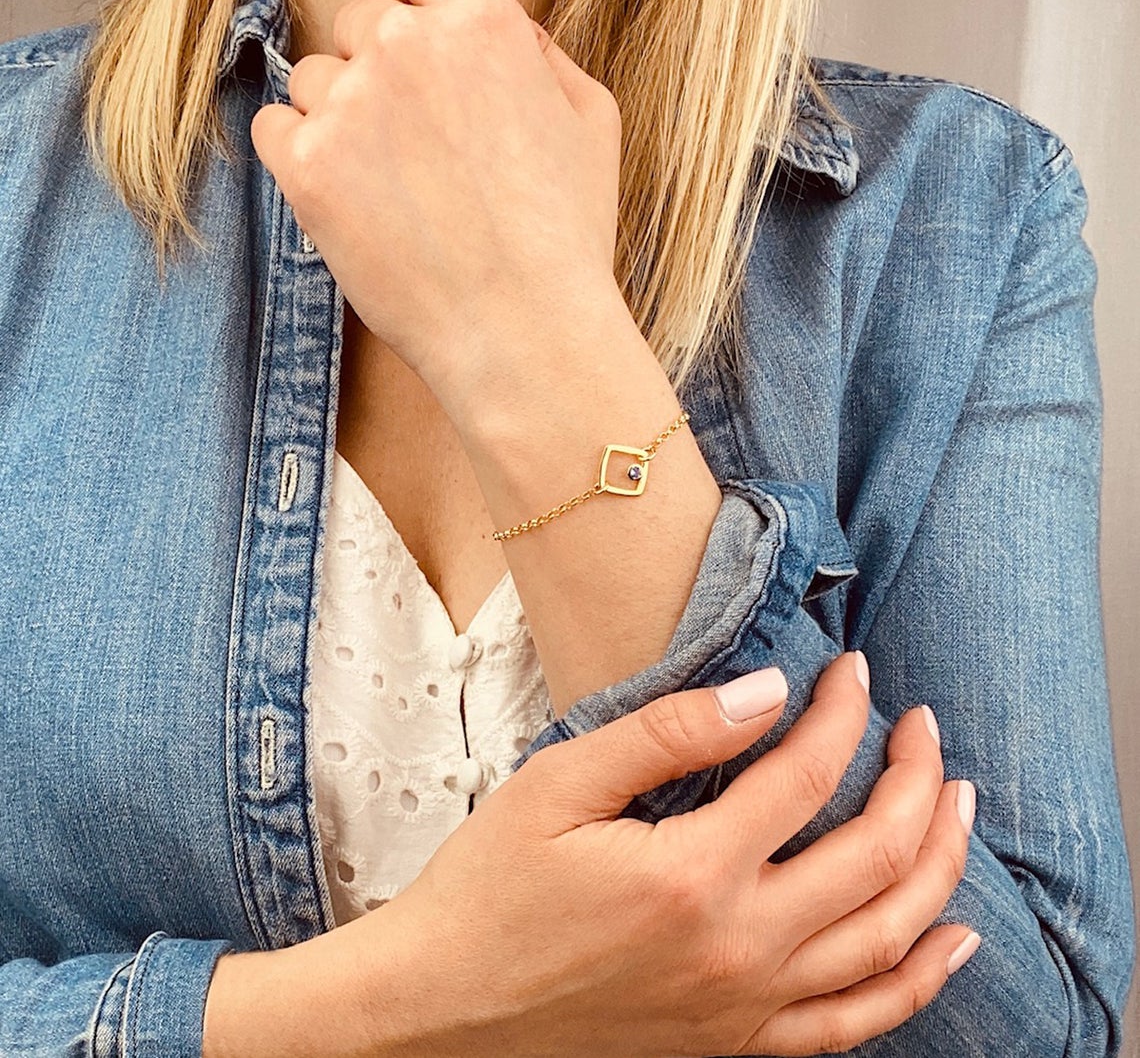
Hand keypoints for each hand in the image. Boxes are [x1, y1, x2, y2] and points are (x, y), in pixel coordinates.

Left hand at [250, 0, 625, 398]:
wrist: (524, 333)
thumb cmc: (566, 239)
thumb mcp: (591, 124)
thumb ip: (541, 54)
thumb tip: (504, 32)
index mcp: (483, 23)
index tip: (405, 29)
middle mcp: (408, 46)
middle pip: (358, 20)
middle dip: (379, 67)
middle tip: (412, 143)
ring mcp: (350, 105)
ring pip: (314, 77)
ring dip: (341, 117)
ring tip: (392, 189)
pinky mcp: (306, 168)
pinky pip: (275, 126)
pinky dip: (299, 154)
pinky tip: (347, 195)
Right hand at [312, 650, 975, 1057]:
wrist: (444, 1008)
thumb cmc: (491, 887)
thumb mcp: (560, 784)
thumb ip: (667, 733)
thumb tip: (764, 693)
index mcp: (691, 876)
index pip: (806, 777)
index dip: (841, 714)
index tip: (853, 671)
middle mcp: (738, 950)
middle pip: (874, 856)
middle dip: (913, 778)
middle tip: (922, 727)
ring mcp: (746, 1009)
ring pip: (887, 939)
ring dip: (939, 864)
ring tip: (958, 803)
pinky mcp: (738, 1045)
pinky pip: (857, 1022)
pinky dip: (918, 978)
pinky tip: (953, 938)